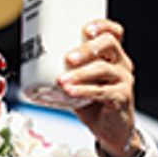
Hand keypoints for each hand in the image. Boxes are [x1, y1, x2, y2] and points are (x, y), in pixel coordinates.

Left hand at [58, 20, 139, 156]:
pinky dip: (84, 90)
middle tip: (68, 58)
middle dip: (86, 49)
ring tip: (62, 80)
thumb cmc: (94, 104)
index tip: (86, 28)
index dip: (102, 25)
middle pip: (109, 45)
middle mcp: (122, 64)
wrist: (111, 130)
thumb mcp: (80, 83)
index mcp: (113, 56)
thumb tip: (33, 63)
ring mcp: (123, 80)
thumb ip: (66, 72)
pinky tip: (71, 92)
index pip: (114, 33)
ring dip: (80, 73)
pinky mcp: (121, 98)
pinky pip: (103, 91)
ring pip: (103, 69)